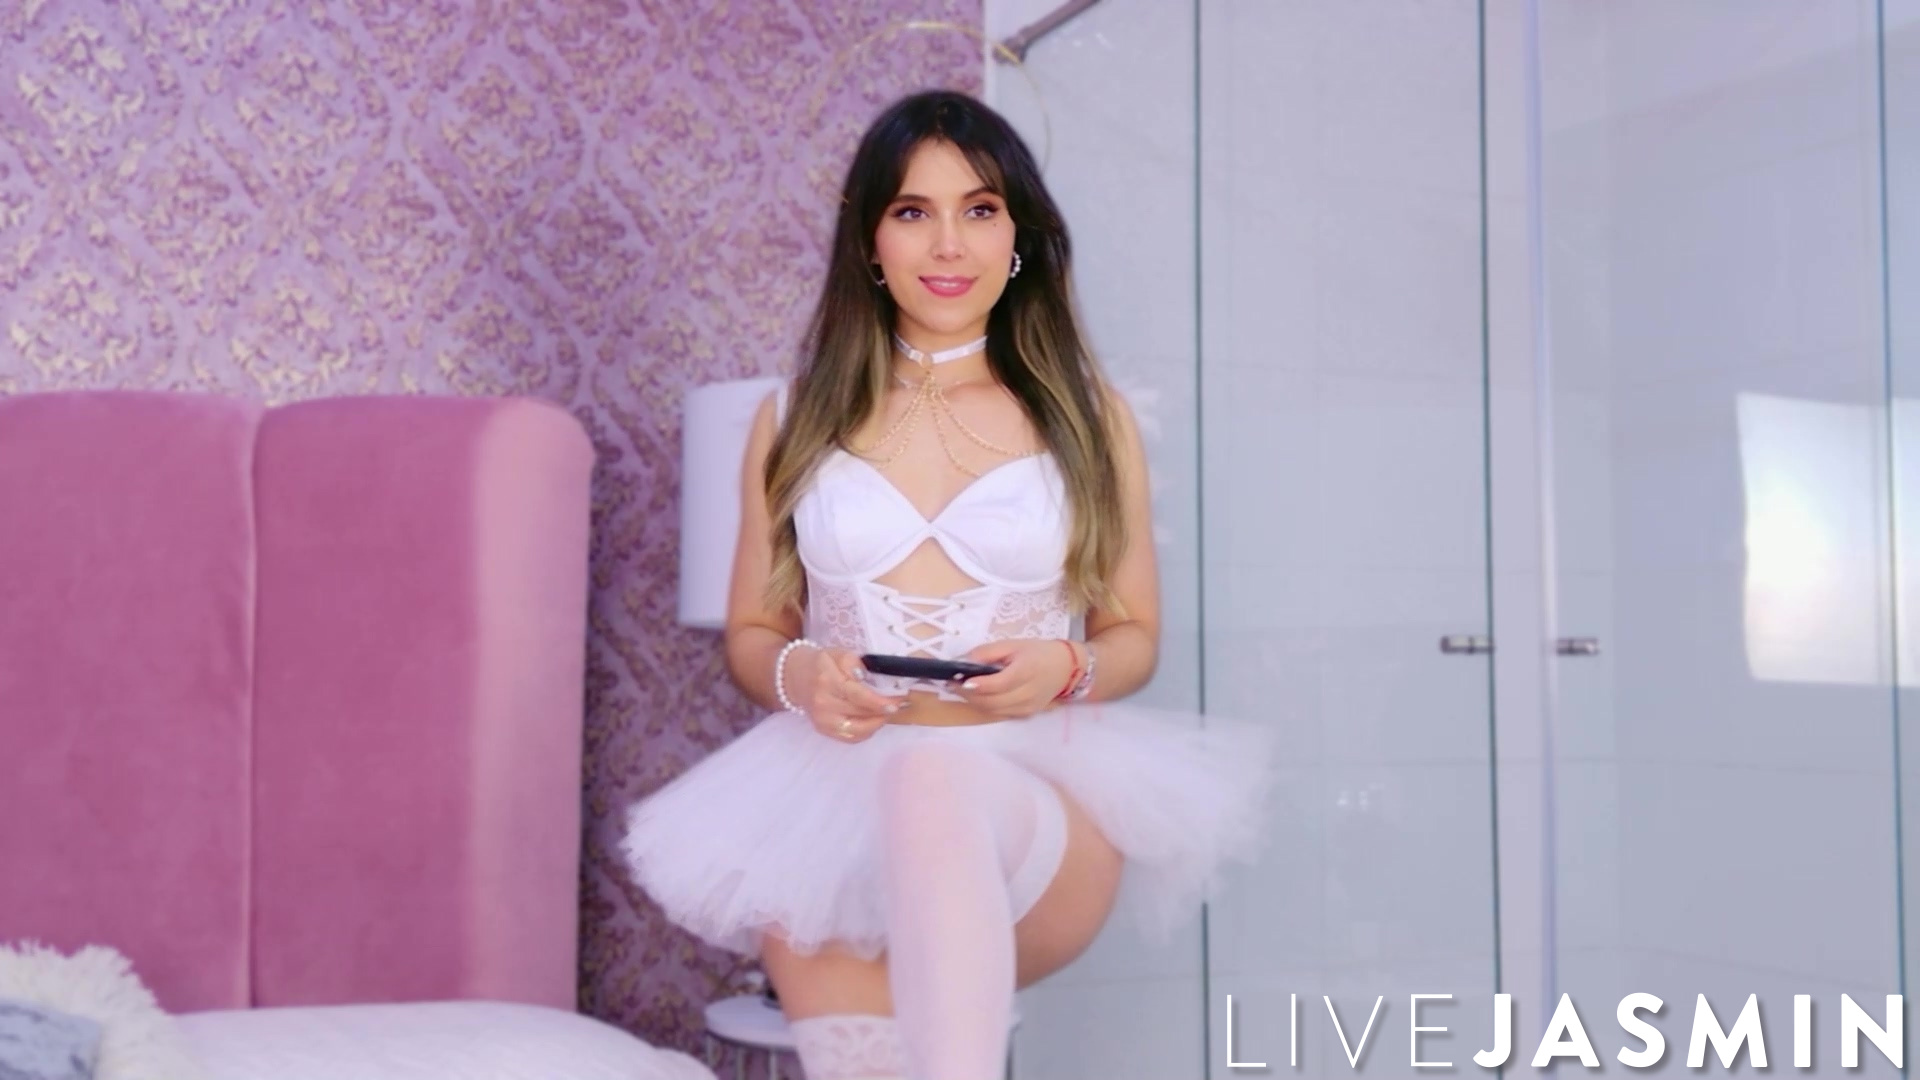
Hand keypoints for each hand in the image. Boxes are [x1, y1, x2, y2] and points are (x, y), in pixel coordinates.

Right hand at [791, 645, 900, 742]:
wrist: (794, 677)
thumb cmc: (821, 663)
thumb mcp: (837, 653)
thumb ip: (855, 662)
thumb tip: (870, 678)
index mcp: (827, 680)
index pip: (858, 696)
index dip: (880, 701)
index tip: (898, 701)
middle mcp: (823, 703)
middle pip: (860, 713)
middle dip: (884, 711)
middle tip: (899, 703)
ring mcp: (822, 720)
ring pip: (858, 730)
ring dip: (877, 722)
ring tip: (887, 712)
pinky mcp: (823, 730)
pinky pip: (851, 737)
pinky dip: (866, 731)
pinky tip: (874, 720)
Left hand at [953, 639, 1078, 719]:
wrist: (1067, 668)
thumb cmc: (1038, 652)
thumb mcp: (1014, 644)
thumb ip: (988, 652)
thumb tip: (963, 660)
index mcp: (1027, 671)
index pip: (999, 684)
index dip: (978, 685)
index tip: (958, 680)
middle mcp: (1028, 693)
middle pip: (992, 701)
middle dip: (969, 695)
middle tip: (952, 684)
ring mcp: (1028, 707)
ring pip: (993, 711)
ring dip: (974, 702)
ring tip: (961, 689)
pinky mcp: (1026, 714)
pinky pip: (1000, 713)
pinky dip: (985, 706)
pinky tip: (978, 696)